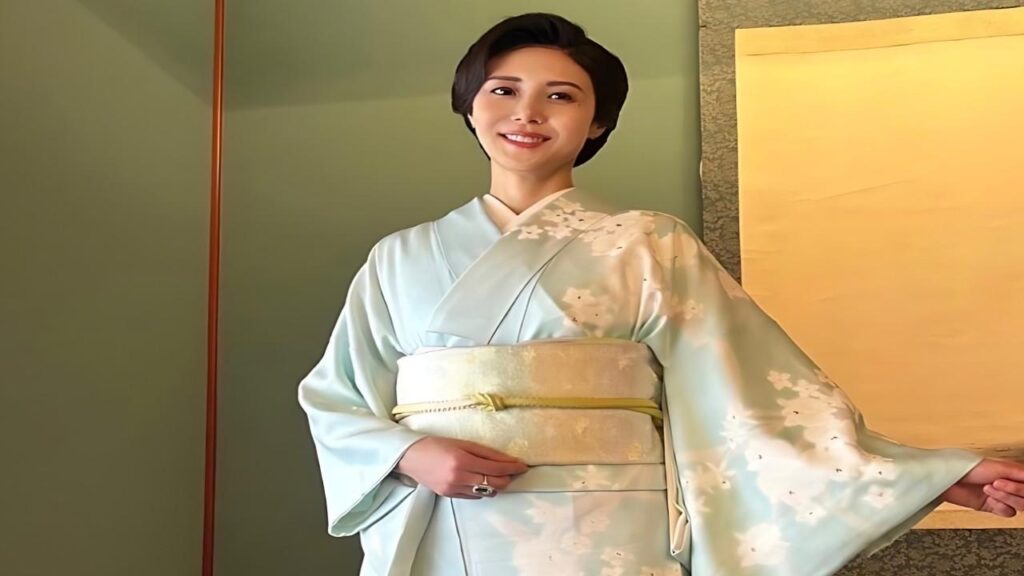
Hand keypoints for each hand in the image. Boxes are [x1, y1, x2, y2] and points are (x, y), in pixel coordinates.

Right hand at [394, 436, 528, 498]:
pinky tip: (484, 481)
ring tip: (500, 475)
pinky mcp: (450, 495)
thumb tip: (507, 460)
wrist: (411, 456)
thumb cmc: (436, 445)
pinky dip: (483, 489)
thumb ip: (486, 452)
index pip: (495, 467)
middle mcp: (459, 477)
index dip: (512, 467)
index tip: (523, 465)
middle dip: (508, 477)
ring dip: (497, 484)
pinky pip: (474, 496)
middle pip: (494, 483)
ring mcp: (454, 489)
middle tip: (515, 470)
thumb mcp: (463, 443)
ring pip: (486, 492)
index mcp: (462, 460)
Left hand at [941, 457, 1023, 516]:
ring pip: (1020, 505)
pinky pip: (1008, 512)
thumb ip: (1020, 473)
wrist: (949, 480)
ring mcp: (1002, 496)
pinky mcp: (993, 506)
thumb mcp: (999, 467)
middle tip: (996, 483)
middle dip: (1013, 491)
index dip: (1022, 487)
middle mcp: (1010, 485)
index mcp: (1013, 472)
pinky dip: (1000, 507)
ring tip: (988, 489)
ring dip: (1005, 497)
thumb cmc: (969, 467)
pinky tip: (989, 500)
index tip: (1017, 484)